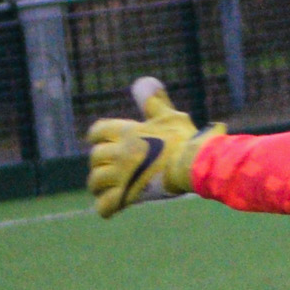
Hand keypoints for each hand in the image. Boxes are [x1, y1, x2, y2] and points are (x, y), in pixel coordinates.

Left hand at [84, 77, 221, 217]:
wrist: (194, 164)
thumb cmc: (185, 140)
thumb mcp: (170, 115)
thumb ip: (153, 101)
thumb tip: (143, 81)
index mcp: (126, 132)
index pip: (98, 131)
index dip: (96, 136)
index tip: (97, 140)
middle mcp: (119, 153)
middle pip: (95, 157)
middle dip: (99, 163)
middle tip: (106, 168)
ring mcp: (121, 175)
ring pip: (95, 181)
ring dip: (98, 185)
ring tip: (103, 189)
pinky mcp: (128, 195)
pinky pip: (105, 204)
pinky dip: (104, 207)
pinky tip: (109, 209)